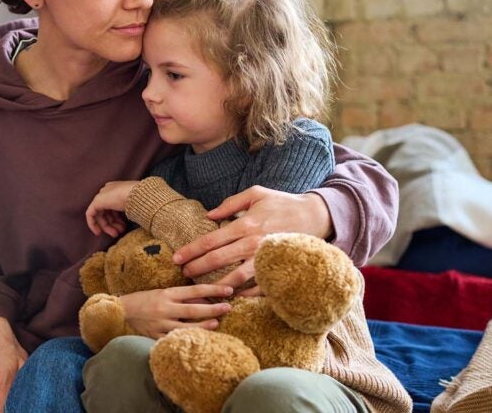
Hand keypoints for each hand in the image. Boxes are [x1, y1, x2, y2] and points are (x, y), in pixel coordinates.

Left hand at [85, 180, 138, 236]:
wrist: (138, 196)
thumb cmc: (141, 200)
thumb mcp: (135, 206)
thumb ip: (128, 211)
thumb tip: (126, 221)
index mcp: (117, 189)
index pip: (114, 207)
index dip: (117, 219)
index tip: (123, 228)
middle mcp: (108, 191)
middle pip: (107, 211)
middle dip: (113, 224)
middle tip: (119, 233)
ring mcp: (102, 195)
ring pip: (101, 214)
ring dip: (107, 226)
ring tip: (115, 234)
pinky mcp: (96, 201)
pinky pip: (90, 214)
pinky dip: (93, 224)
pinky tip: (98, 233)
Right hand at [119, 284, 232, 337]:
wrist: (122, 310)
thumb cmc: (145, 299)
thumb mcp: (163, 292)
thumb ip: (182, 296)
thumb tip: (205, 300)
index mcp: (167, 293)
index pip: (195, 290)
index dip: (213, 290)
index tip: (228, 290)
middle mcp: (165, 308)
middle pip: (194, 309)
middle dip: (213, 308)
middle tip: (228, 307)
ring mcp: (160, 323)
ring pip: (186, 326)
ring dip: (203, 325)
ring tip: (217, 323)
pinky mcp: (155, 335)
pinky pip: (174, 339)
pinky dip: (186, 339)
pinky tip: (197, 340)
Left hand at [172, 186, 331, 291]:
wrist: (315, 215)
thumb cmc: (282, 203)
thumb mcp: (256, 194)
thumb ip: (230, 203)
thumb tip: (209, 215)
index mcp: (245, 224)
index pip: (211, 240)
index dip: (191, 250)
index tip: (177, 258)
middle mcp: (253, 243)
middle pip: (218, 260)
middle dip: (197, 268)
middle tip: (182, 274)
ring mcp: (266, 258)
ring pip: (236, 277)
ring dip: (217, 285)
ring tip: (203, 291)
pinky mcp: (279, 268)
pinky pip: (260, 287)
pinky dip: (245, 294)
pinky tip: (232, 297)